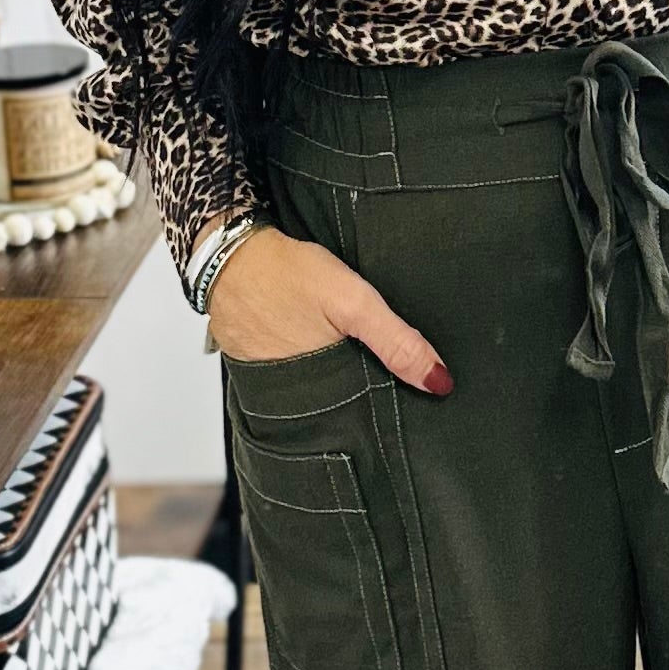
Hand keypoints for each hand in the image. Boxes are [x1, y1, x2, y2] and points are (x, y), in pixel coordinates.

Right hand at [208, 226, 450, 392]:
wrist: (229, 251)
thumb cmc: (288, 274)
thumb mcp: (353, 303)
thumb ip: (396, 342)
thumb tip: (439, 383)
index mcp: (314, 392)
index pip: (357, 418)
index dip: (381, 409)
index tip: (407, 404)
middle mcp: (285, 396)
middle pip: (334, 405)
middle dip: (357, 392)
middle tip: (378, 371)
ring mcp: (263, 380)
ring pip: (310, 388)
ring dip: (329, 377)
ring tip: (346, 355)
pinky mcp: (250, 360)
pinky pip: (284, 370)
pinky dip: (301, 360)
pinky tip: (313, 341)